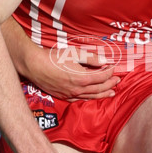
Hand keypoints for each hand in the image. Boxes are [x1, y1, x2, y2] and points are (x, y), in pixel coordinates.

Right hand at [3, 20, 119, 99]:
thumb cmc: (53, 57)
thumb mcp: (74, 53)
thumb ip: (91, 58)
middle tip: (117, 81)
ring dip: (103, 94)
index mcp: (81, 78)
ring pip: (90, 96)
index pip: (101, 76)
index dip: (109, 71)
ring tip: (111, 93)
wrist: (34, 65)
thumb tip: (105, 60)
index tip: (113, 66)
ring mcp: (69, 94)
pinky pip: (80, 99)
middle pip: (98, 88)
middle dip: (109, 84)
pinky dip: (89, 98)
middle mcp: (77, 89)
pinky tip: (92, 96)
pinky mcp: (63, 96)